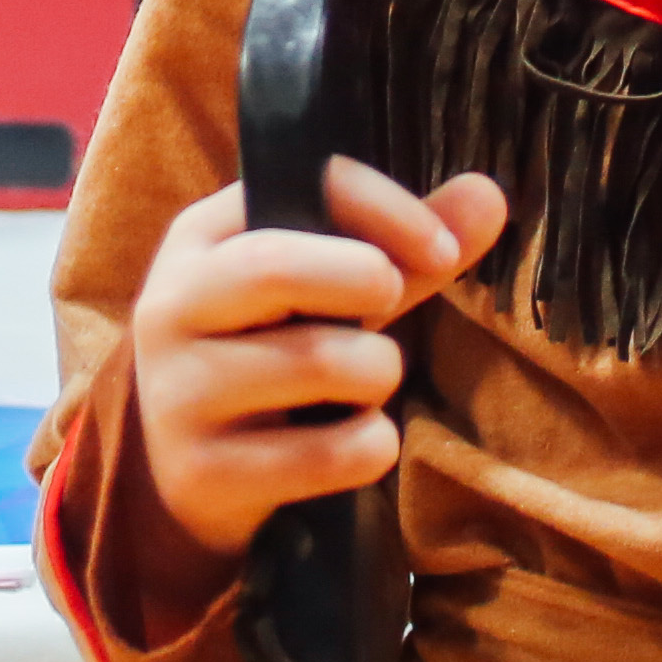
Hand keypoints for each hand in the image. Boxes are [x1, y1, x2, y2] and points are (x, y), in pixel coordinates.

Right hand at [123, 157, 506, 565]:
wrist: (186, 474)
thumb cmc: (269, 355)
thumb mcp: (320, 294)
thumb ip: (399, 249)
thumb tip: (489, 195)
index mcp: (201, 237)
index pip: (294, 187)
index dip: (383, 209)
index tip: (443, 250)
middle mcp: (172, 306)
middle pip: (273, 267)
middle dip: (364, 278)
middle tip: (393, 301)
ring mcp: (178, 392)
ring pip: (313, 362)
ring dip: (377, 371)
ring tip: (371, 380)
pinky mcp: (200, 473)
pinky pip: (321, 455)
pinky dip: (370, 445)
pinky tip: (366, 440)